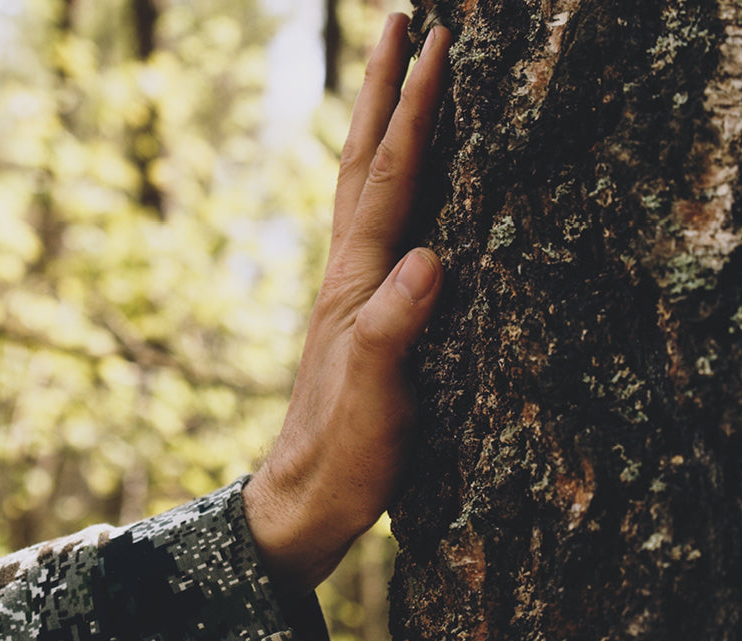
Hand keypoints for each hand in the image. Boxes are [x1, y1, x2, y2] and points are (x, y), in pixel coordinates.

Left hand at [243, 15, 451, 596]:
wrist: (307, 492)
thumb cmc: (345, 447)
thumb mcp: (375, 391)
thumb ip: (397, 324)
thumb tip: (432, 257)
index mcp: (357, 277)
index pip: (390, 176)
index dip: (413, 111)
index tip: (434, 43)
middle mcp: (352, 269)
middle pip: (365, 160)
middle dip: (382, 89)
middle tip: (398, 23)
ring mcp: (355, 288)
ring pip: (368, 187)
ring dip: (383, 124)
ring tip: (399, 79)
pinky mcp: (365, 312)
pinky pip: (381, 225)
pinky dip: (393, 182)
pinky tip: (405, 182)